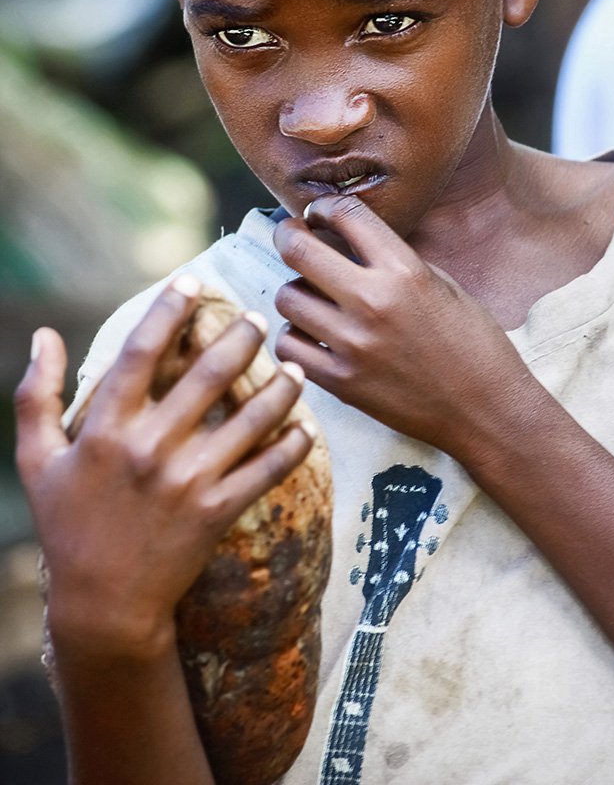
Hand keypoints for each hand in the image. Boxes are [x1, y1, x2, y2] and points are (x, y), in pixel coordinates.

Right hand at [15, 275, 313, 656]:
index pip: (139, 353)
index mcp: (105, 429)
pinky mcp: (217, 513)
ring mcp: (188, 482)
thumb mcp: (38, 461)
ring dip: (280, 386)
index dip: (168, 311)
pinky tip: (307, 425)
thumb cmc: (67, 525)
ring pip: (249, 419)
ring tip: (297, 364)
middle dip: (238, 337)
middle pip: (207, 376)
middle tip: (257, 316)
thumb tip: (42, 335)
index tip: (191, 281)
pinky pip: (265, 471)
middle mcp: (150, 448)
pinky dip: (292, 446)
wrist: (103, 604)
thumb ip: (36, 395)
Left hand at [273, 194, 531, 455]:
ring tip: (312, 297)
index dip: (323, 206)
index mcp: (405, 270)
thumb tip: (350, 241)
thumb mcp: (443, 285)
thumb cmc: (473, 344)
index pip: (345, 214)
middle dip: (288, 235)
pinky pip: (289, 346)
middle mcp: (373, 301)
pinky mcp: (341, 382)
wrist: (486, 411)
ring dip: (295, 292)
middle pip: (297, 249)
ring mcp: (353, 344)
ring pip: (287, 297)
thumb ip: (395, 261)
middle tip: (290, 237)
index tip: (318, 213)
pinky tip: (312, 337)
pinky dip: (295, 337)